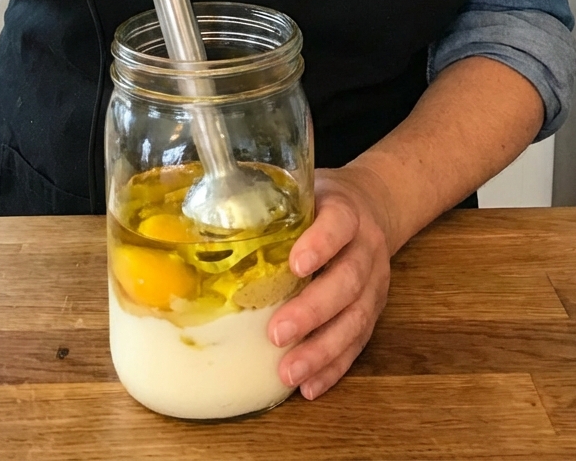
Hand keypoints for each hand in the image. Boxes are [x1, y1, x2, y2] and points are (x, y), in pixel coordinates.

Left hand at [270, 164, 395, 400]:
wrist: (374, 208)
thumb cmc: (322, 203)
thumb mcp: (302, 190)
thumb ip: (266, 202)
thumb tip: (201, 216)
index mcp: (347, 212)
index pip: (339, 224)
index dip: (320, 243)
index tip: (295, 264)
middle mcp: (366, 248)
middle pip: (348, 280)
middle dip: (313, 310)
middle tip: (277, 332)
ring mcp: (374, 283)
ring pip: (356, 319)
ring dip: (322, 349)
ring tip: (289, 372)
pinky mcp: (373, 311)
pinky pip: (358, 343)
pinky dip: (334, 367)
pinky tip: (310, 385)